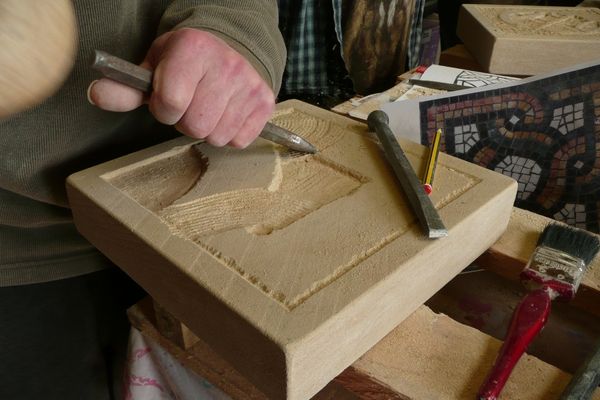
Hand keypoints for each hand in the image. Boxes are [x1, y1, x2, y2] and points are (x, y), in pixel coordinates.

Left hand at [88, 28, 274, 147]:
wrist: (233, 47)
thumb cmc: (188, 61)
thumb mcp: (155, 66)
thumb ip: (127, 87)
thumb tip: (96, 95)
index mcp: (192, 49)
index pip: (170, 104)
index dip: (164, 109)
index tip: (167, 99)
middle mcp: (226, 64)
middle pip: (195, 126)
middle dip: (186, 122)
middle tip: (190, 105)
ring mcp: (249, 85)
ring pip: (217, 137)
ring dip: (207, 130)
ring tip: (208, 109)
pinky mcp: (264, 103)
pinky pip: (238, 141)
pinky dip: (229, 134)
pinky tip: (226, 114)